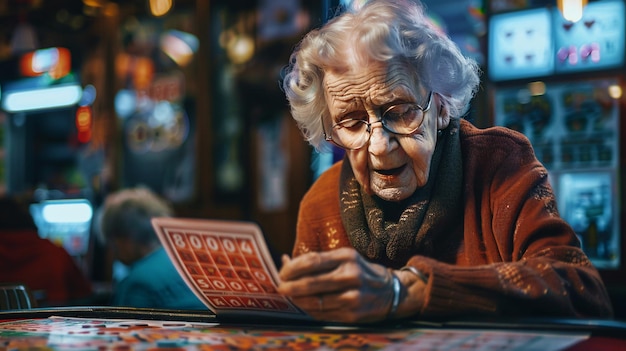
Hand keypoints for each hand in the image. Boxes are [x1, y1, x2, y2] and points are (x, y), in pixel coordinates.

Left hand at [277, 247, 393, 322]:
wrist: (391, 292)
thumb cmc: (361, 271)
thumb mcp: (345, 258)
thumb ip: (317, 260)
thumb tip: (285, 261)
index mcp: (347, 257)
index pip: (312, 261)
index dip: (292, 268)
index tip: (282, 271)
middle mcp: (350, 276)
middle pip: (310, 283)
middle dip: (289, 286)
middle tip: (280, 287)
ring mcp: (352, 297)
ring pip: (314, 301)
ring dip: (296, 300)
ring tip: (289, 296)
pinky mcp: (351, 315)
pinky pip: (322, 313)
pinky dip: (308, 309)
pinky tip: (303, 305)